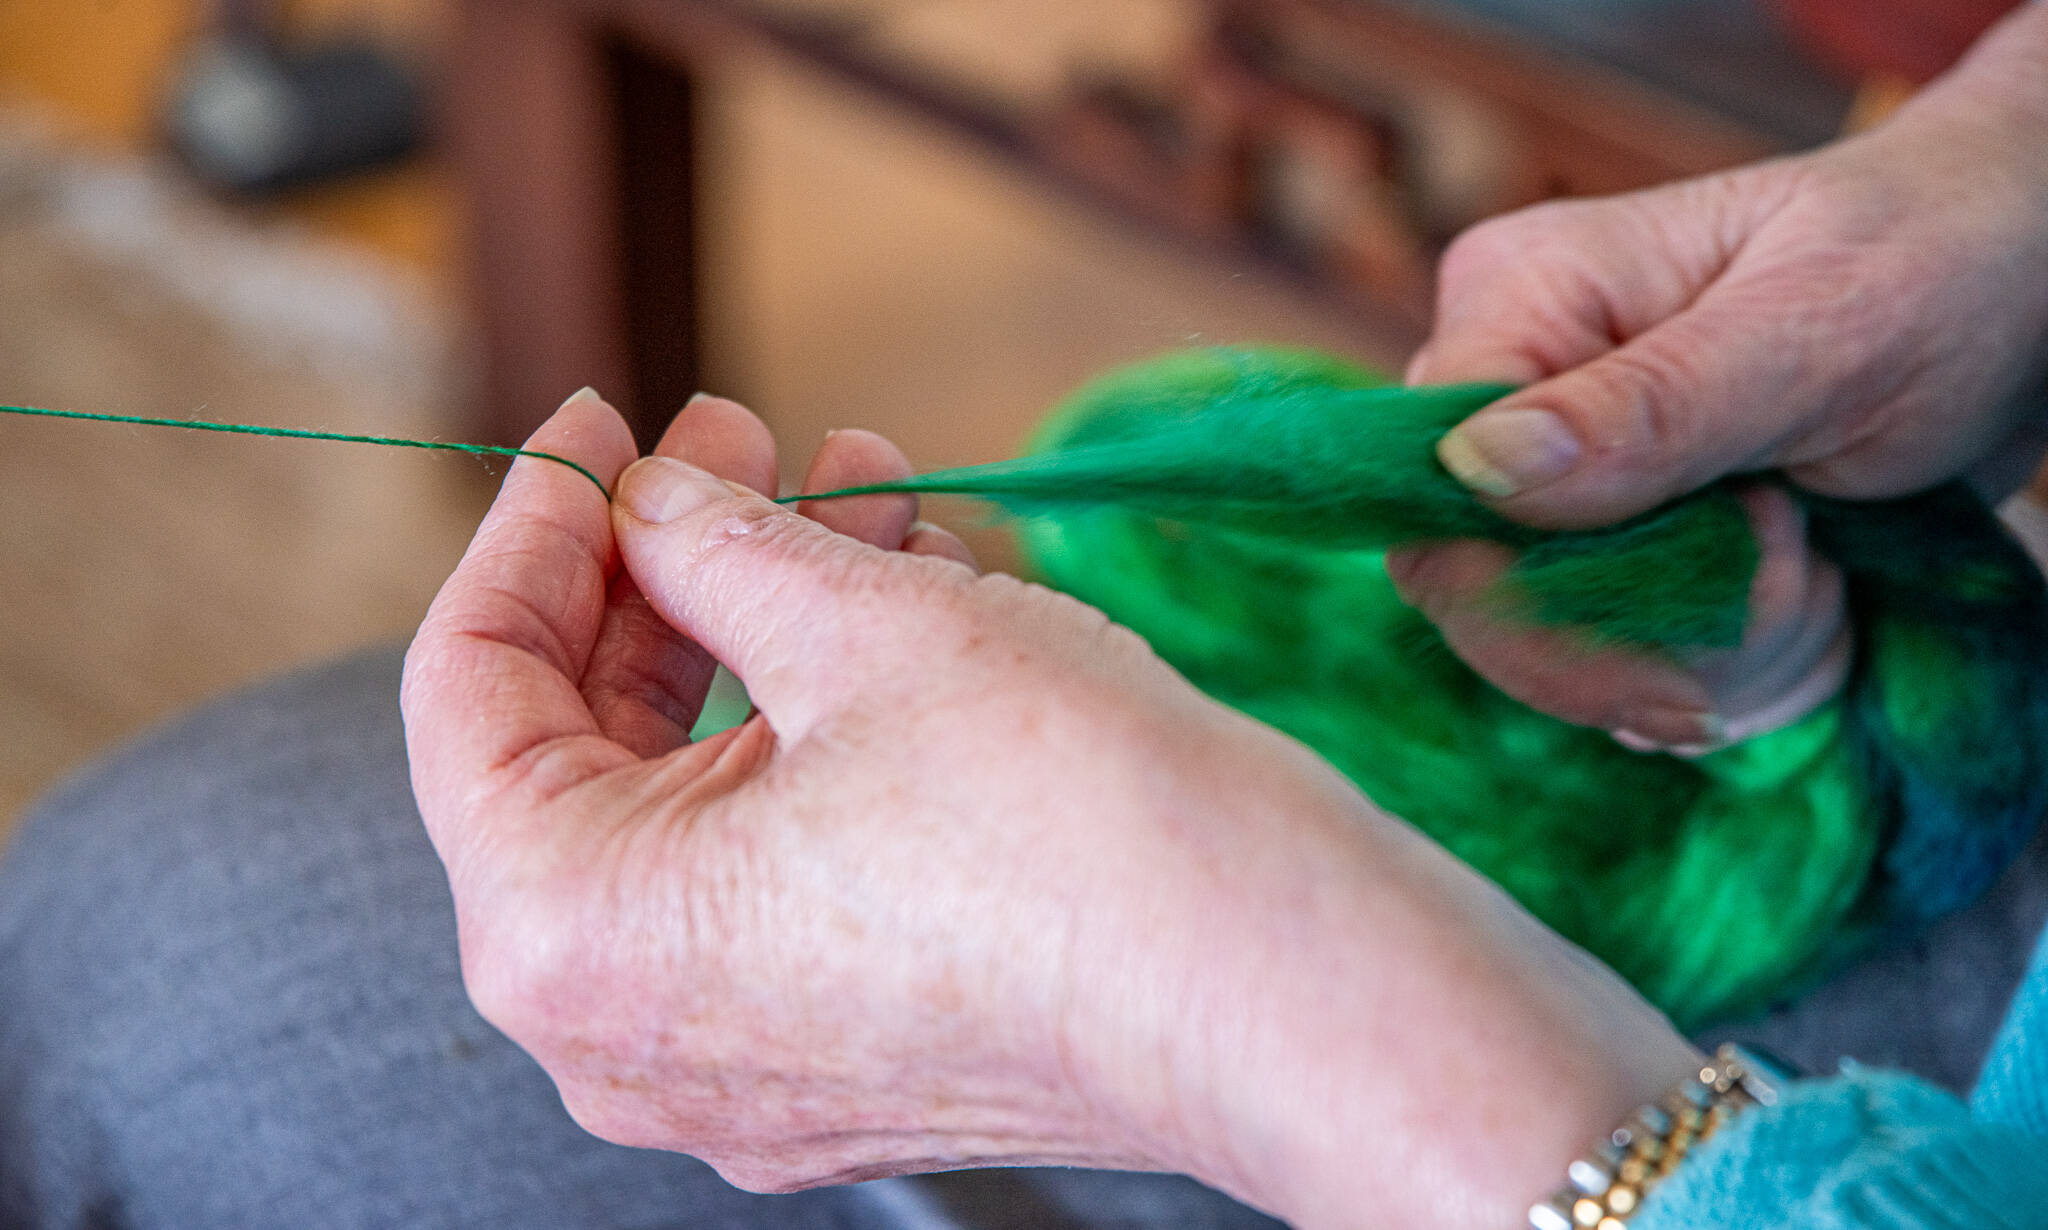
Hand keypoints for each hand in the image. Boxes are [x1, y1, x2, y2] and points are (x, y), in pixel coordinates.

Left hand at [402, 391, 1699, 1229]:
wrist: (1288, 990)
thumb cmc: (1076, 820)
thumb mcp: (864, 628)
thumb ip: (710, 546)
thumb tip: (652, 500)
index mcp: (569, 930)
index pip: (467, 688)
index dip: (532, 521)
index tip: (597, 421)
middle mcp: (625, 1030)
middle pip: (589, 744)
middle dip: (670, 565)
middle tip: (735, 439)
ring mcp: (737, 1060)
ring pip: (703, 795)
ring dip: (770, 629)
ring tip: (860, 494)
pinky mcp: (843, 1056)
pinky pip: (785, 860)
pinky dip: (826, 730)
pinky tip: (909, 601)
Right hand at [1393, 7, 2047, 744]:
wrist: (2021, 278)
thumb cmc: (1934, 264)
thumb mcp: (1816, 333)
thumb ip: (1650, 406)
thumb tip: (1476, 473)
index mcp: (1519, 295)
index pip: (1432, 492)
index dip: (1527, 602)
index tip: (1680, 665)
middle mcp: (1502, 378)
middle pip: (1470, 578)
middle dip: (1628, 634)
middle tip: (1795, 589)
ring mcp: (1547, 454)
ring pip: (1535, 624)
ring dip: (1684, 646)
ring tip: (1810, 574)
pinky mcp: (1600, 517)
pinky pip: (1593, 632)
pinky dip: (1697, 652)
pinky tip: (1788, 600)